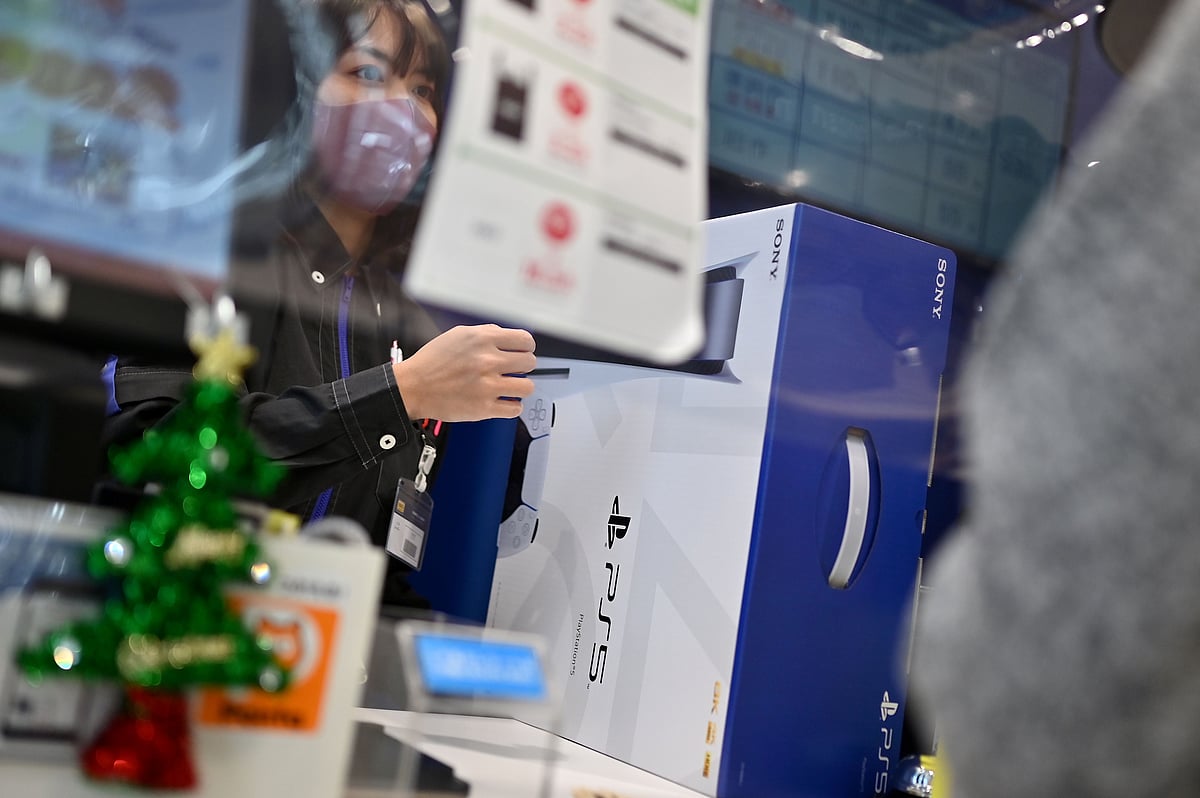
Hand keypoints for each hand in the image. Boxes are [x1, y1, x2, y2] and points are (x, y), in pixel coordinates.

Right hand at [392, 324, 535, 421]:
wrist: (413, 387)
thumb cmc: (432, 362)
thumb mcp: (458, 335)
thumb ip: (486, 334)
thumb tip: (507, 337)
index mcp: (483, 340)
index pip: (525, 340)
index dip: (526, 347)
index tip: (523, 352)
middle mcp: (488, 361)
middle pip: (530, 362)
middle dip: (523, 366)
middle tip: (513, 371)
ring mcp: (488, 386)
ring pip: (527, 387)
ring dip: (520, 387)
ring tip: (509, 387)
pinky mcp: (484, 408)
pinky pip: (515, 409)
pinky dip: (511, 406)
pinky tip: (503, 401)